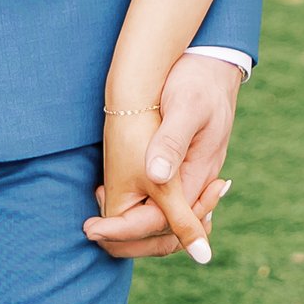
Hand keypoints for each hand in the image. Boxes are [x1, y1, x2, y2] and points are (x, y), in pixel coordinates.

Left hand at [85, 51, 243, 264]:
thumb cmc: (197, 81)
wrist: (213, 63)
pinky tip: (112, 196)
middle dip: (126, 240)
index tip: (90, 228)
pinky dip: (138, 212)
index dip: (123, 231)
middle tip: (91, 229)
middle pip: (164, 234)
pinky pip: (163, 205)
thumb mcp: (185, 107)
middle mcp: (198, 184)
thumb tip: (156, 176)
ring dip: (131, 228)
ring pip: (163, 224)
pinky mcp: (182, 168)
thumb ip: (172, 143)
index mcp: (197, 175)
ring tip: (100, 215)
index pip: (163, 224)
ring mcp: (191, 178)